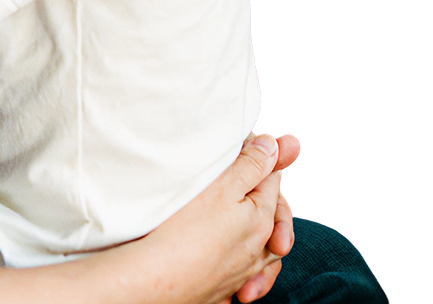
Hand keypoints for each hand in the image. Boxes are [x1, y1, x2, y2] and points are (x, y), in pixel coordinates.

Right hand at [122, 132, 300, 303]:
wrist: (154, 280)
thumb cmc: (184, 230)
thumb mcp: (222, 186)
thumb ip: (252, 165)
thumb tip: (278, 145)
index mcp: (262, 220)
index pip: (272, 179)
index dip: (260, 157)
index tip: (243, 143)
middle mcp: (256, 250)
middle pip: (270, 216)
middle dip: (265, 195)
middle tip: (248, 175)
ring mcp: (239, 273)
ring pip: (259, 250)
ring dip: (257, 236)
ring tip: (242, 224)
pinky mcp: (218, 289)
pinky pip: (238, 277)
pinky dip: (239, 267)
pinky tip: (224, 260)